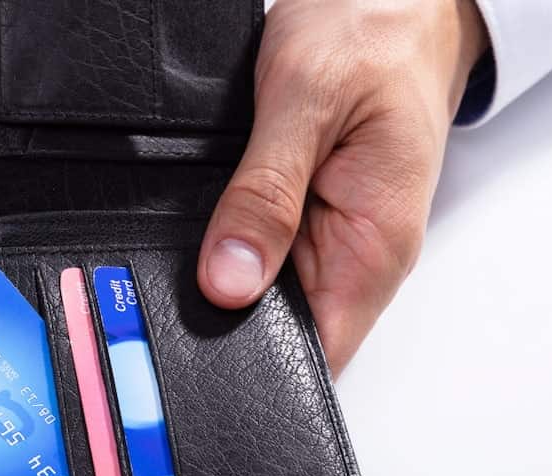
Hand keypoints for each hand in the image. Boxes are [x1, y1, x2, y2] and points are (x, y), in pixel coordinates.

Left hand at [197, 0, 486, 375]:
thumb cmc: (373, 34)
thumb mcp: (305, 102)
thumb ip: (265, 194)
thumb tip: (228, 281)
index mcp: (373, 247)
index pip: (319, 355)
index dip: (258, 365)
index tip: (201, 347)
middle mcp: (357, 256)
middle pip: (283, 333)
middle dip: (227, 319)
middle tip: (177, 287)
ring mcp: (333, 240)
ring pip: (265, 294)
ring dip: (226, 278)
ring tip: (194, 241)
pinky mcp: (309, 219)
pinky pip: (263, 254)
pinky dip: (231, 244)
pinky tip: (210, 221)